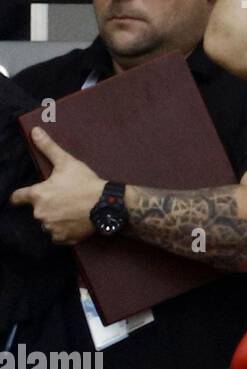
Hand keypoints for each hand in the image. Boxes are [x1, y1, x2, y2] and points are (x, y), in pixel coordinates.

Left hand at [9, 127, 105, 244]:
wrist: (107, 204)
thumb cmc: (86, 182)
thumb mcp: (67, 162)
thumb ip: (48, 147)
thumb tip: (35, 130)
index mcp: (38, 194)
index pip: (17, 197)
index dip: (20, 196)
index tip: (24, 197)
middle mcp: (40, 213)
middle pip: (37, 211)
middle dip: (47, 206)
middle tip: (65, 200)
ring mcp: (51, 227)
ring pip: (48, 224)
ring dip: (55, 219)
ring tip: (72, 211)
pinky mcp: (63, 237)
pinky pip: (58, 237)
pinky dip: (64, 232)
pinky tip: (74, 222)